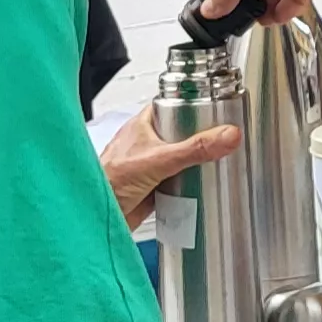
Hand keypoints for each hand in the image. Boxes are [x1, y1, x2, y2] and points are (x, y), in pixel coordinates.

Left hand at [99, 104, 240, 227]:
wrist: (96, 217)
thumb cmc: (108, 182)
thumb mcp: (159, 160)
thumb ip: (194, 149)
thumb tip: (226, 136)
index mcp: (144, 125)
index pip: (174, 105)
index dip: (195, 104)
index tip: (219, 106)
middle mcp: (148, 143)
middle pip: (182, 134)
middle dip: (202, 138)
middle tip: (225, 139)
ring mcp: (151, 166)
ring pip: (181, 159)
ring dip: (196, 163)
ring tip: (221, 161)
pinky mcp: (153, 188)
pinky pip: (177, 182)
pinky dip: (189, 185)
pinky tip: (203, 187)